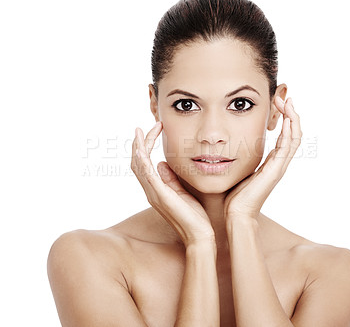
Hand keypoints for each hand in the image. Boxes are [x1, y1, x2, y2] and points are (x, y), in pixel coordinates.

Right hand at [131, 121, 214, 247]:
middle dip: (141, 143)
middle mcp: (151, 190)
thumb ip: (172, 179)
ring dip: (138, 147)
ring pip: (138, 166)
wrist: (200, 236)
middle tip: (145, 127)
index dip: (147, 146)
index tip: (156, 129)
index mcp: (156, 189)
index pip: (145, 163)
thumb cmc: (194, 216)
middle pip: (137, 162)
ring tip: (141, 131)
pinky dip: (142, 160)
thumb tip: (162, 163)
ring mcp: (153, 193)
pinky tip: (142, 148)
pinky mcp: (160, 196)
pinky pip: (146, 175)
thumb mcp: (183, 192)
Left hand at [224, 96, 302, 220]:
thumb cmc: (233, 196)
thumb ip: (236, 158)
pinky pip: (288, 146)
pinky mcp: (276, 170)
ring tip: (288, 101)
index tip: (278, 104)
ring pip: (294, 137)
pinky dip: (290, 130)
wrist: (236, 214)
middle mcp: (278, 163)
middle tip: (285, 97)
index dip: (284, 119)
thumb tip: (225, 145)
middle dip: (290, 114)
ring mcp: (279, 167)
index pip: (283, 136)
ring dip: (292, 118)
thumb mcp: (237, 170)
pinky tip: (288, 117)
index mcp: (270, 163)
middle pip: (292, 134)